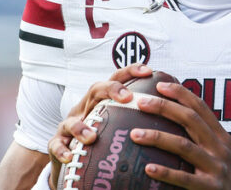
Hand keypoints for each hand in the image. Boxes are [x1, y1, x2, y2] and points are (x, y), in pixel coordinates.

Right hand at [45, 63, 152, 187]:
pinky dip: (62, 150)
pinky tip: (70, 156)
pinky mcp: (56, 144)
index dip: (131, 71)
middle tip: (126, 97)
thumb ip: (139, 119)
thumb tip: (174, 115)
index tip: (149, 70)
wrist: (72, 160)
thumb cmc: (101, 140)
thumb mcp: (117, 126)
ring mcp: (68, 125)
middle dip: (110, 90)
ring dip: (81, 127)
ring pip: (71, 120)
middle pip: (95, 90)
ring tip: (92, 137)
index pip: (116, 80)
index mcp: (101, 102)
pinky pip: (56, 145)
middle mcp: (84, 108)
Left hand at [129, 81, 230, 188]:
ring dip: (157, 138)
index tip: (160, 85)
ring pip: (184, 146)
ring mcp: (216, 168)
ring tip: (135, 134)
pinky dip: (166, 172)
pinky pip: (184, 179)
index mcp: (221, 137)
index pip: (200, 108)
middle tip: (141, 102)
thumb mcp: (219, 153)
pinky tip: (148, 168)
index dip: (181, 94)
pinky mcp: (210, 188)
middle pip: (191, 120)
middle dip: (164, 108)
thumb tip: (172, 117)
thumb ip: (202, 137)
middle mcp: (220, 148)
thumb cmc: (221, 178)